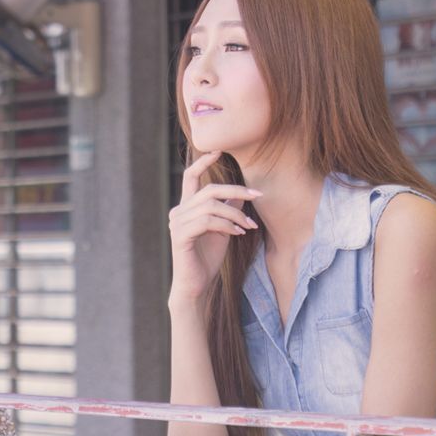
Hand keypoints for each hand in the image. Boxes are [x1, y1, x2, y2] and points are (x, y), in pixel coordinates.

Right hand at [167, 151, 261, 305]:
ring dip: (235, 215)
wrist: (196, 285)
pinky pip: (207, 222)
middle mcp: (178, 212)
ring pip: (211, 206)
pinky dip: (226, 225)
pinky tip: (237, 234)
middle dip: (236, 191)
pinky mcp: (180, 236)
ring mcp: (177, 223)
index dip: (203, 162)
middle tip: (257, 196)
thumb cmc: (207, 257)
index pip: (191, 177)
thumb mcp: (222, 229)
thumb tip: (241, 193)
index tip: (218, 151)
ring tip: (248, 227)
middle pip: (209, 190)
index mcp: (186, 207)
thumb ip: (227, 210)